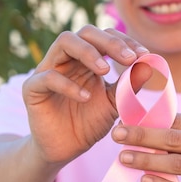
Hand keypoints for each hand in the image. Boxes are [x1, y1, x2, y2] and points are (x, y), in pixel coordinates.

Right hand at [22, 25, 150, 164]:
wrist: (64, 149)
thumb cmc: (88, 123)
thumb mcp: (114, 103)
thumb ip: (127, 85)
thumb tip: (148, 66)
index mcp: (87, 59)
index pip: (105, 36)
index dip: (125, 42)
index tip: (144, 56)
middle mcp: (67, 59)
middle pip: (86, 32)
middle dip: (110, 42)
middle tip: (129, 58)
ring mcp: (48, 70)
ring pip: (64, 42)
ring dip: (88, 52)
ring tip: (105, 70)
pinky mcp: (32, 89)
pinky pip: (48, 77)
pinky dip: (68, 85)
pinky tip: (85, 97)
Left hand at [111, 113, 180, 181]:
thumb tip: (141, 126)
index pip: (179, 120)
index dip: (149, 121)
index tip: (124, 121)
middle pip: (175, 139)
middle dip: (143, 136)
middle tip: (116, 135)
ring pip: (178, 164)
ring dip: (147, 161)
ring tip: (124, 158)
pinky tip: (145, 180)